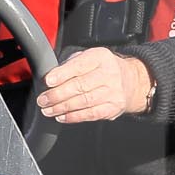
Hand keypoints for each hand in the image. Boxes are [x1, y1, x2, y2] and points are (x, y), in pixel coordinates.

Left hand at [36, 48, 154, 123]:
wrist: (131, 81)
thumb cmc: (104, 69)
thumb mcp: (89, 57)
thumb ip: (71, 64)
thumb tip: (50, 78)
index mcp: (101, 57)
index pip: (79, 65)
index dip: (62, 74)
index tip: (48, 81)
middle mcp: (109, 74)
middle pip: (80, 86)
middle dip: (58, 94)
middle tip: (43, 99)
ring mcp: (113, 92)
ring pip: (84, 101)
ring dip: (63, 107)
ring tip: (48, 110)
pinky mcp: (113, 108)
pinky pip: (91, 114)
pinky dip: (74, 117)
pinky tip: (62, 117)